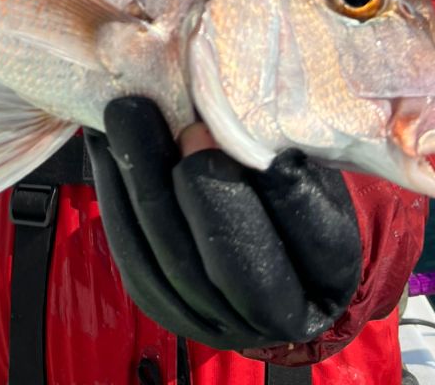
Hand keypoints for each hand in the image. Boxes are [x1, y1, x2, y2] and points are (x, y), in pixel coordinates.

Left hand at [84, 98, 360, 350]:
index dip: (283, 190)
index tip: (263, 138)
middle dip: (206, 191)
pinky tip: (107, 145)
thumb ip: (286, 145)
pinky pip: (132, 254)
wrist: (266, 229)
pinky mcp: (163, 303)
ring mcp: (213, 319)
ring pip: (172, 261)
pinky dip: (116, 196)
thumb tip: (242, 115)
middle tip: (188, 127)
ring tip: (131, 117)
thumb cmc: (293, 176)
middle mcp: (275, 315)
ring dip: (144, 184)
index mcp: (328, 277)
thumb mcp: (307, 157)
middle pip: (234, 263)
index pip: (314, 239)